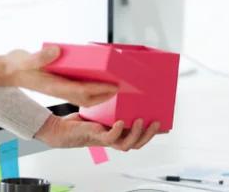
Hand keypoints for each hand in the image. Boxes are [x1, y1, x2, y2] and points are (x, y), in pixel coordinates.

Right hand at [0, 45, 118, 107]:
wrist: (3, 71)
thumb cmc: (15, 65)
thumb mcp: (25, 59)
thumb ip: (40, 57)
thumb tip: (56, 50)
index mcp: (53, 86)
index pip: (81, 92)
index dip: (99, 91)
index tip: (115, 87)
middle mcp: (58, 88)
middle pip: (86, 98)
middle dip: (104, 95)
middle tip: (121, 87)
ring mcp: (58, 86)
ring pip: (82, 94)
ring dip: (98, 92)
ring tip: (113, 84)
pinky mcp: (57, 81)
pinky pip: (76, 86)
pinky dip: (89, 84)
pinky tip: (97, 75)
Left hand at [34, 113, 161, 150]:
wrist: (62, 129)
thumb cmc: (82, 119)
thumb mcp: (102, 108)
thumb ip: (114, 103)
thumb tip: (123, 84)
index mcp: (119, 133)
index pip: (140, 136)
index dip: (153, 133)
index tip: (165, 125)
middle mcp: (115, 138)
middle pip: (138, 142)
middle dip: (149, 134)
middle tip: (157, 122)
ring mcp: (106, 140)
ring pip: (127, 144)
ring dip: (136, 134)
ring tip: (141, 120)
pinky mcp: (96, 137)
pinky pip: (110, 139)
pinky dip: (116, 132)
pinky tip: (119, 123)